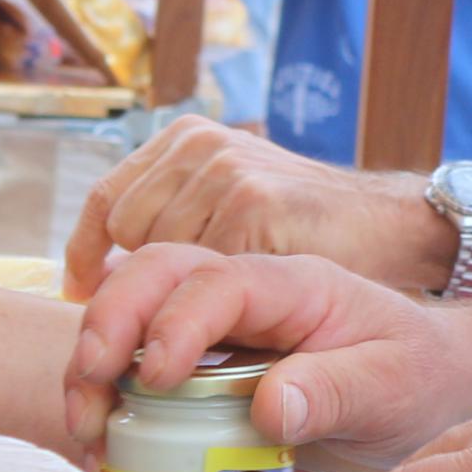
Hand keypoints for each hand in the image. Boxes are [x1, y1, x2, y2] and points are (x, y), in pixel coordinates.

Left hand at [65, 120, 453, 297]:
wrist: (391, 226)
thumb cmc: (309, 232)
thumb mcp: (234, 206)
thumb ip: (180, 222)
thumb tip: (101, 269)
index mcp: (188, 140)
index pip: (107, 197)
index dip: (86, 250)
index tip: (81, 294)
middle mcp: (201, 146)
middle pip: (126, 228)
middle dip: (133, 279)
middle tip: (151, 325)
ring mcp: (227, 172)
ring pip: (158, 251)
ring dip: (174, 296)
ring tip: (199, 330)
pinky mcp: (253, 205)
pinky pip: (205, 268)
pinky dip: (213, 307)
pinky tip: (235, 326)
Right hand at [67, 244, 471, 466]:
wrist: (433, 385)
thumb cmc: (421, 377)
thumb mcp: (394, 387)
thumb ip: (336, 391)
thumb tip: (267, 405)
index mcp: (295, 284)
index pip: (221, 280)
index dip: (177, 320)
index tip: (157, 375)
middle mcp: (247, 292)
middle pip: (156, 274)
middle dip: (109, 324)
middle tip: (89, 391)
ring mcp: (221, 325)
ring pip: (135, 312)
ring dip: (96, 362)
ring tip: (86, 427)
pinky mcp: (206, 364)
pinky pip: (143, 362)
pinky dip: (110, 395)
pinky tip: (101, 442)